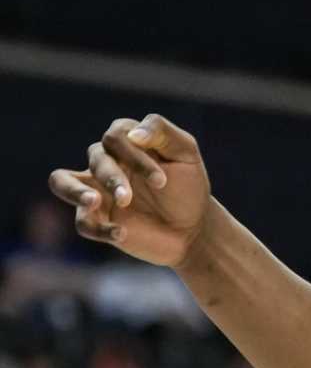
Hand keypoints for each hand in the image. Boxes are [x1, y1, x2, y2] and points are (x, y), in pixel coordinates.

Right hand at [48, 114, 210, 266]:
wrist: (192, 227)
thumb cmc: (188, 186)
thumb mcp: (185, 154)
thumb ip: (162, 133)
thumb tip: (133, 133)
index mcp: (127, 141)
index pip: (115, 136)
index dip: (133, 155)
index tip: (161, 180)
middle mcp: (106, 162)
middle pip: (95, 157)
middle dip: (113, 177)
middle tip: (130, 198)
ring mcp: (96, 190)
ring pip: (61, 181)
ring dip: (76, 191)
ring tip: (94, 201)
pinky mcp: (95, 219)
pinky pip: (82, 221)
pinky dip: (99, 229)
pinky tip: (122, 234)